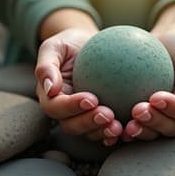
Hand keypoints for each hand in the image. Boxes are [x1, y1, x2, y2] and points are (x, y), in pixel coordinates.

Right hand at [35, 28, 122, 145]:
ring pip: (88, 132)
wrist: (88, 44)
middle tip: (107, 114)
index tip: (91, 99)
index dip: (71, 107)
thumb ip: (47, 66)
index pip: (55, 107)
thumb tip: (50, 88)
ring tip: (118, 126)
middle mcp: (65, 110)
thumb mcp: (54, 47)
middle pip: (71, 125)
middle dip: (88, 123)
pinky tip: (127, 129)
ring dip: (102, 131)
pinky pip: (105, 128)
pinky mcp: (99, 115)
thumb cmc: (69, 43)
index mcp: (51, 96)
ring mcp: (82, 115)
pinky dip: (114, 132)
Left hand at [123, 31, 174, 141]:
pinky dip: (127, 129)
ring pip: (155, 132)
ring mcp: (161, 116)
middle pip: (172, 128)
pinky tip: (115, 124)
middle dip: (156, 122)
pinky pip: (137, 126)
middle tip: (138, 110)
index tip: (156, 97)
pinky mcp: (143, 115)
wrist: (160, 45)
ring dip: (142, 131)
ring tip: (128, 124)